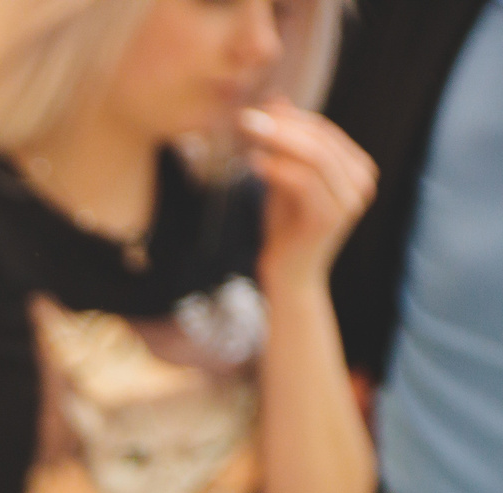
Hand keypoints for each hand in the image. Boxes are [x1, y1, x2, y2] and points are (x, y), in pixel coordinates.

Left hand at [242, 101, 375, 289]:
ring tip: (246, 132)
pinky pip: (303, 183)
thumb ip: (285, 145)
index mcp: (356, 169)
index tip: (256, 109)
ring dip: (277, 141)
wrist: (288, 278)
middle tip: (246, 116)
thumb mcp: (284, 179)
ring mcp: (350, 200)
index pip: (324, 131)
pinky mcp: (331, 217)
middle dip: (282, 125)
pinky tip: (251, 162)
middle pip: (321, 140)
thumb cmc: (285, 229)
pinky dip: (276, 169)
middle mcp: (361, 182)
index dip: (290, 118)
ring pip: (314, 157)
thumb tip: (275, 100)